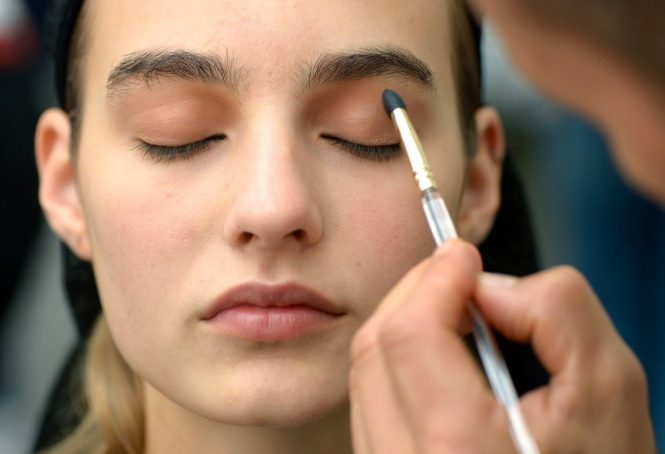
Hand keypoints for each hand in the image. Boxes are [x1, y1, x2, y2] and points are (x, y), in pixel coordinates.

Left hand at [349, 239, 654, 452]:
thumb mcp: (609, 388)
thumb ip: (555, 313)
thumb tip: (487, 287)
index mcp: (459, 451)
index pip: (410, 334)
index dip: (435, 278)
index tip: (462, 255)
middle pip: (376, 349)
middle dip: (415, 293)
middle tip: (454, 274)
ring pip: (364, 376)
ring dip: (403, 325)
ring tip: (450, 309)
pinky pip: (369, 406)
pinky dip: (396, 364)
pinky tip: (436, 353)